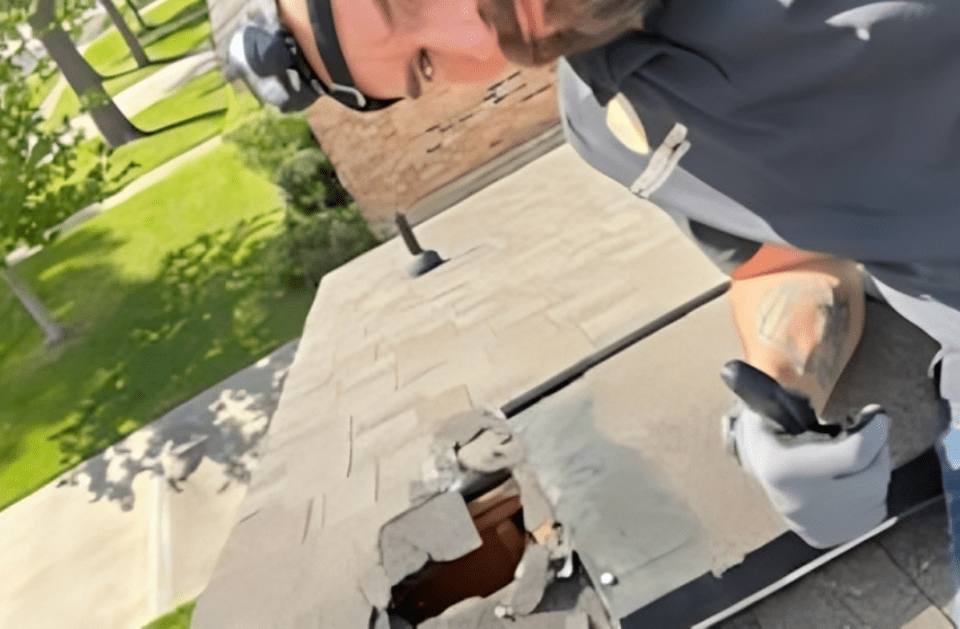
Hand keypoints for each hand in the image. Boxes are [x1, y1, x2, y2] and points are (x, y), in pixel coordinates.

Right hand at [725, 362, 891, 548]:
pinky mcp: (829, 536)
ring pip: (876, 494)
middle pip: (872, 475)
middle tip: (867, 430)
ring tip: (855, 452)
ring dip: (875, 467)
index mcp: (784, 469)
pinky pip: (874, 512)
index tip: (874, 414)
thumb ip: (757, 390)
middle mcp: (800, 503)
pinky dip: (871, 491)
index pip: (855, 454)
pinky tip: (852, 477)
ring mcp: (816, 525)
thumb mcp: (764, 410)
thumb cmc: (768, 434)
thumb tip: (729, 369)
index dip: (874, 430)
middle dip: (877, 447)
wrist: (759, 476)